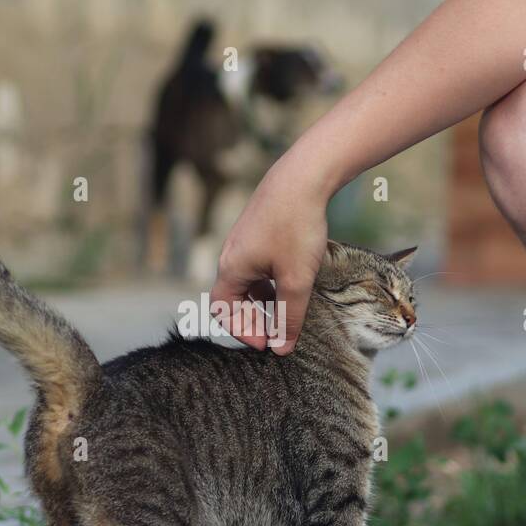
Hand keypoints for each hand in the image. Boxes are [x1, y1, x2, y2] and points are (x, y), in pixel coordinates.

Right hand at [210, 156, 329, 353]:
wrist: (303, 176)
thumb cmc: (296, 227)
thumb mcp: (296, 279)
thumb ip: (289, 317)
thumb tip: (282, 349)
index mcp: (231, 268)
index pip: (223, 312)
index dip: (242, 331)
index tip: (268, 343)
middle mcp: (231, 255)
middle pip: (234, 298)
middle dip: (254, 319)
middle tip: (279, 333)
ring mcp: (244, 242)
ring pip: (248, 282)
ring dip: (264, 302)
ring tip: (288, 312)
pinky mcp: (259, 231)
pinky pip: (258, 266)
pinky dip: (270, 282)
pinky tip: (293, 283)